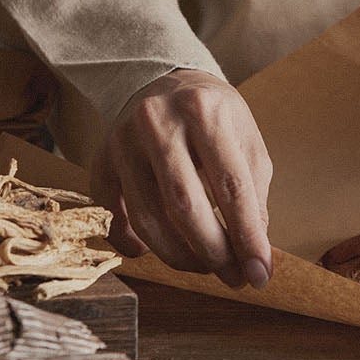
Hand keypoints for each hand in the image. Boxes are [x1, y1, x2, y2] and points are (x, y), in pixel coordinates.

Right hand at [91, 69, 273, 288]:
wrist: (165, 82)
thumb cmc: (214, 117)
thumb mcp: (246, 140)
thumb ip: (252, 193)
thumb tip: (253, 252)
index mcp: (204, 110)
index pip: (229, 185)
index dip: (247, 236)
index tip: (259, 272)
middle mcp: (157, 121)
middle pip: (184, 205)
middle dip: (213, 252)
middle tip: (233, 277)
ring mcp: (121, 140)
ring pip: (147, 218)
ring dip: (180, 255)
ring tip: (205, 266)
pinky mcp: (100, 159)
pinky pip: (113, 216)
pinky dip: (134, 244)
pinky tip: (156, 251)